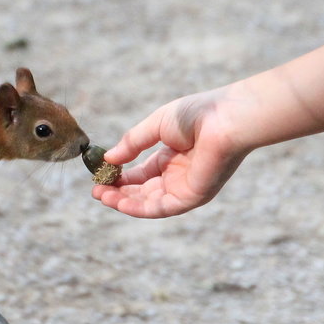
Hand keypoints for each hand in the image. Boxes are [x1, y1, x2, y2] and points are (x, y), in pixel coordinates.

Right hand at [92, 89, 250, 217]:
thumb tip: (108, 158)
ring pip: (149, 202)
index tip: (99, 176)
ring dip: (124, 201)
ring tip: (101, 195)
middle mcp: (178, 175)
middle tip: (96, 190)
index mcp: (172, 157)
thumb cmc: (197, 115)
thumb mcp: (156, 125)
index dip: (120, 176)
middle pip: (142, 190)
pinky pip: (162, 208)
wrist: (226, 118)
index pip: (141, 173)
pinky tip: (120, 203)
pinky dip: (139, 208)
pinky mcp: (193, 197)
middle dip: (118, 191)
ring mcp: (186, 188)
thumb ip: (132, 143)